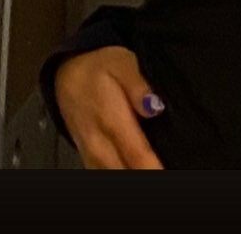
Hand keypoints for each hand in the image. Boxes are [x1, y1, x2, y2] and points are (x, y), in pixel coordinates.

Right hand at [55, 46, 164, 168]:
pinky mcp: (90, 162)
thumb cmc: (99, 69)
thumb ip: (139, 85)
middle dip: (150, 172)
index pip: (138, 156)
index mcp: (112, 121)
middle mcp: (100, 146)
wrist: (67, 77)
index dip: (156, 168)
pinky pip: (106, 176)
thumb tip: (154, 107)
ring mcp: (93, 158)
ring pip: (115, 177)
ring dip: (138, 174)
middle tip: (174, 171)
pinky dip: (124, 173)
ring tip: (158, 167)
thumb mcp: (122, 64)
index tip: (171, 167)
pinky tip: (141, 169)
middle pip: (128, 173)